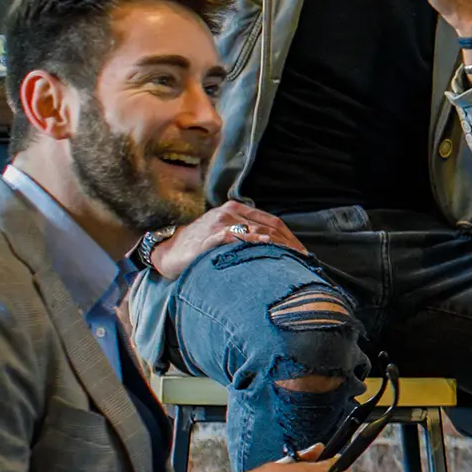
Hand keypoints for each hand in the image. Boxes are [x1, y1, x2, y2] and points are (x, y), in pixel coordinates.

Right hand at [152, 201, 307, 278]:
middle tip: (304, 261)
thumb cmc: (199, 247)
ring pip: (257, 231)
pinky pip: (235, 237)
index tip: (304, 254)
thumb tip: (275, 249)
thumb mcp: (225, 234)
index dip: (291, 238)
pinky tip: (265, 249)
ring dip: (278, 247)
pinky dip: (252, 242)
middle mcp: (230, 213)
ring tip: (292, 260)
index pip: (273, 222)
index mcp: (236, 210)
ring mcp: (219, 223)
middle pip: (269, 227)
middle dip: (289, 245)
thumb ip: (246, 235)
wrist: (167, 252)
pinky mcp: (209, 237)